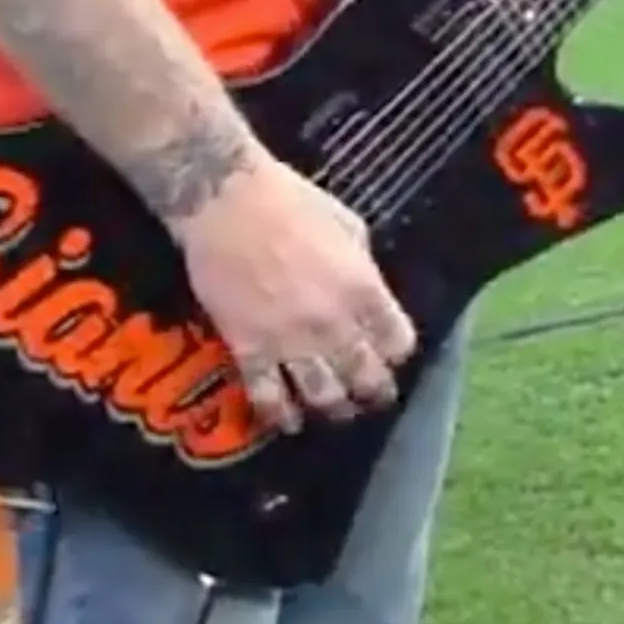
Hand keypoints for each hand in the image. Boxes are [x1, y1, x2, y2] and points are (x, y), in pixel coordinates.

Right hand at [173, 158, 417, 433]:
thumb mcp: (348, 225)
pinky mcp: (249, 349)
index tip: (391, 355)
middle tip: (372, 397)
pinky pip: (268, 396)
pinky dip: (281, 416)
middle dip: (374, 392)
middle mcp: (332, 324)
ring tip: (336, 410)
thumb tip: (368, 293)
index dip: (397, 353)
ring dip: (334, 408)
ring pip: (323, 395)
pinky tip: (288, 423)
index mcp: (363, 289)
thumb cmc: (289, 200)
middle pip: (365, 377)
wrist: (225, 200)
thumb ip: (363, 267)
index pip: (398, 342)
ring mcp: (289, 341)